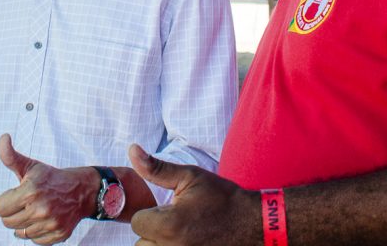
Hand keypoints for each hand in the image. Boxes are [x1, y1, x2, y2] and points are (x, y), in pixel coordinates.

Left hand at [0, 133, 95, 243]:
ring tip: (35, 210)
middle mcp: (40, 209)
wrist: (82, 190)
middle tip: (25, 203)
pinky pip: (35, 240)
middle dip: (13, 212)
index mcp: (30, 191)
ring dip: (24, 223)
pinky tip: (43, 220)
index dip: (5, 201)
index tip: (16, 194)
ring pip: (20, 233)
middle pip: (7, 222)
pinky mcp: (59, 234)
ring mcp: (51, 223)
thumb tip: (3, 137)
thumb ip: (10, 155)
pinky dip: (36, 232)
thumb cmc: (51, 177)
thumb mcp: (30, 165)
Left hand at [128, 144, 259, 245]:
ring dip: (160, 243)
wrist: (253, 223)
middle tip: (176, 222)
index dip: (150, 213)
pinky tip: (188, 241)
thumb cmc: (222, 198)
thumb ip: (156, 168)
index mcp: (169, 225)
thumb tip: (132, 150)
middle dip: (153, 231)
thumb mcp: (190, 177)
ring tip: (180, 233)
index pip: (137, 222)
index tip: (169, 209)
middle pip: (141, 242)